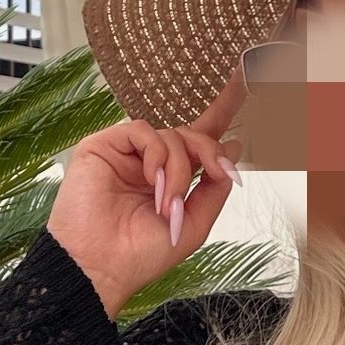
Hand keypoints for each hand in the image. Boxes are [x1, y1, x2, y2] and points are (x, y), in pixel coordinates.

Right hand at [46, 73, 245, 317]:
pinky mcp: (104, 146)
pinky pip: (142, 130)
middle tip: (218, 170)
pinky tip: (152, 178)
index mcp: (172, 181)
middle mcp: (151, 163)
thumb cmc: (139, 255)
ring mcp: (128, 154)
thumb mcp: (192, 224)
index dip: (223, 111)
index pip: (200, 141)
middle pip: (191, 133)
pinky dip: (157, 153)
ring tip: (167, 201)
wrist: (100, 266)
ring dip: (180, 168)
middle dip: (210, 147)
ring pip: (171, 135)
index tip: (244, 77)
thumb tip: (232, 148)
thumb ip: (214, 188)